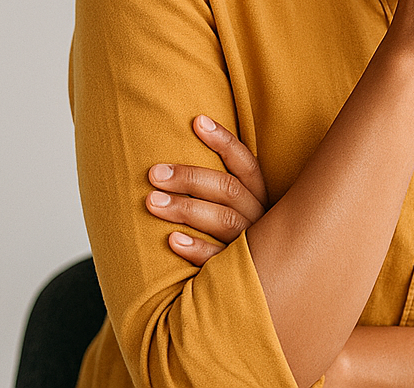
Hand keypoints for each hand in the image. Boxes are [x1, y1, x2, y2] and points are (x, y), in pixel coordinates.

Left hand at [146, 115, 269, 265]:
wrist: (257, 292)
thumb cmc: (234, 240)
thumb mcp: (237, 210)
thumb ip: (217, 187)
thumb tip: (185, 145)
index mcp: (261, 197)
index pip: (245, 164)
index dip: (224, 141)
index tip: (197, 121)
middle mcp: (261, 218)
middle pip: (228, 190)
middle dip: (190, 178)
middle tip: (154, 173)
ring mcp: (253, 247)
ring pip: (222, 221)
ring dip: (185, 208)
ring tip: (151, 201)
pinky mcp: (242, 275)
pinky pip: (219, 260)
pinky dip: (196, 248)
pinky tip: (172, 240)